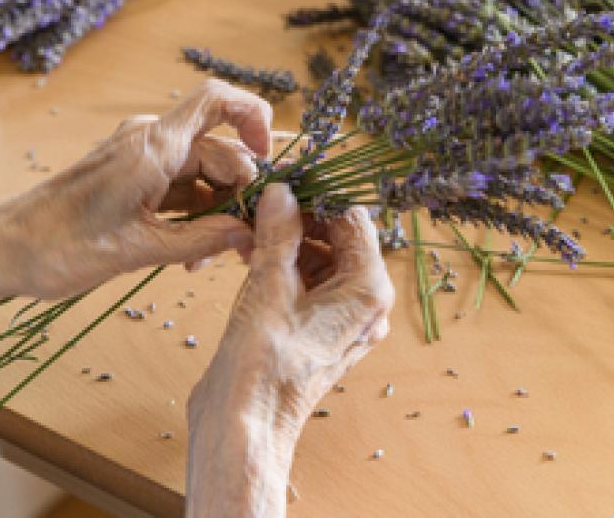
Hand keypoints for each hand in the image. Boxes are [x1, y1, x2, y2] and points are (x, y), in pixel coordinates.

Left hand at [0, 80, 271, 300]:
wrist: (3, 250)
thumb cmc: (60, 247)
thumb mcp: (140, 249)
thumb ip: (201, 238)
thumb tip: (250, 233)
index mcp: (153, 147)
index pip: (218, 101)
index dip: (255, 117)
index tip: (271, 159)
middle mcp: (149, 141)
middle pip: (218, 149)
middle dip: (241, 190)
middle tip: (251, 237)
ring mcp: (139, 157)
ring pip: (200, 172)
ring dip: (217, 208)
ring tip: (219, 255)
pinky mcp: (130, 177)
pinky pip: (178, 186)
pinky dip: (194, 213)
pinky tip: (195, 253)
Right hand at [186, 185, 393, 517]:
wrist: (245, 429)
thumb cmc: (263, 366)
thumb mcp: (269, 286)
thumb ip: (279, 233)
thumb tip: (282, 191)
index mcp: (368, 290)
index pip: (352, 219)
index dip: (317, 197)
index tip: (283, 184)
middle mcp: (365, 303)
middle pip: (337, 238)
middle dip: (298, 218)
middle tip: (259, 204)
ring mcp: (342, 319)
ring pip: (319, 260)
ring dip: (285, 241)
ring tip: (246, 229)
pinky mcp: (317, 330)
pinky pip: (307, 284)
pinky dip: (281, 266)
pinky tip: (247, 253)